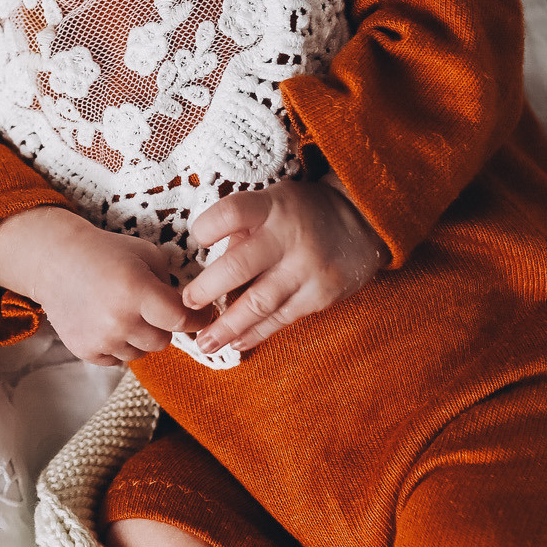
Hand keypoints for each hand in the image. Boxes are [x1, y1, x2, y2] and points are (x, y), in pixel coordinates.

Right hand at [0, 207, 205, 365]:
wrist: (54, 260)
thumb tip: (190, 307)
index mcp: (137, 289)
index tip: (203, 317)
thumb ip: (170, 281)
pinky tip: (105, 321)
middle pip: (163, 341)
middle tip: (148, 306)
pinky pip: (117, 360)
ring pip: (140, 353)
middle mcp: (119, 318)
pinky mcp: (85, 350)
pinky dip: (117, 345)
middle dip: (161, 325)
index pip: (182, 320)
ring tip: (121, 311)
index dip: (197, 319)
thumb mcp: (145, 253)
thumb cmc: (104, 252)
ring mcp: (101, 338)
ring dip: (138, 337)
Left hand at [182, 175, 387, 356]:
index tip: (196, 239)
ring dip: (227, 326)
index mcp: (271, 207)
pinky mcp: (320, 296)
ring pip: (259, 302)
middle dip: (207, 289)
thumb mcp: (272, 202)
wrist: (362, 222)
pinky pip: (282, 318)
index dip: (208, 227)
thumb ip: (241, 230)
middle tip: (185, 305)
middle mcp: (288, 237)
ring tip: (204, 342)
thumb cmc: (300, 212)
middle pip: (239, 266)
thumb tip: (206, 267)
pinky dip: (256, 333)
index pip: (232, 213)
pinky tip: (236, 343)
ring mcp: (306, 269)